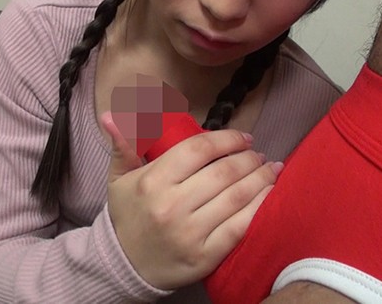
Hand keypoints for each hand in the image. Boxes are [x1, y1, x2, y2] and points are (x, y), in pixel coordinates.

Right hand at [101, 111, 280, 289]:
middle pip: (223, 172)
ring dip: (261, 179)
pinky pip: (241, 226)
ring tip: (271, 169)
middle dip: (249, 158)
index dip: (227, 139)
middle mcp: (171, 206)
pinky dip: (260, 207)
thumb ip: (123, 145)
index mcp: (152, 181)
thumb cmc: (128, 216)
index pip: (198, 150)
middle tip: (259, 154)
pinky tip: (269, 195)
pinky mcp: (205, 256)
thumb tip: (110, 114)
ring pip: (237, 197)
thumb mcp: (118, 178)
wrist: (125, 266)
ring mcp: (190, 233)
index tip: (244, 137)